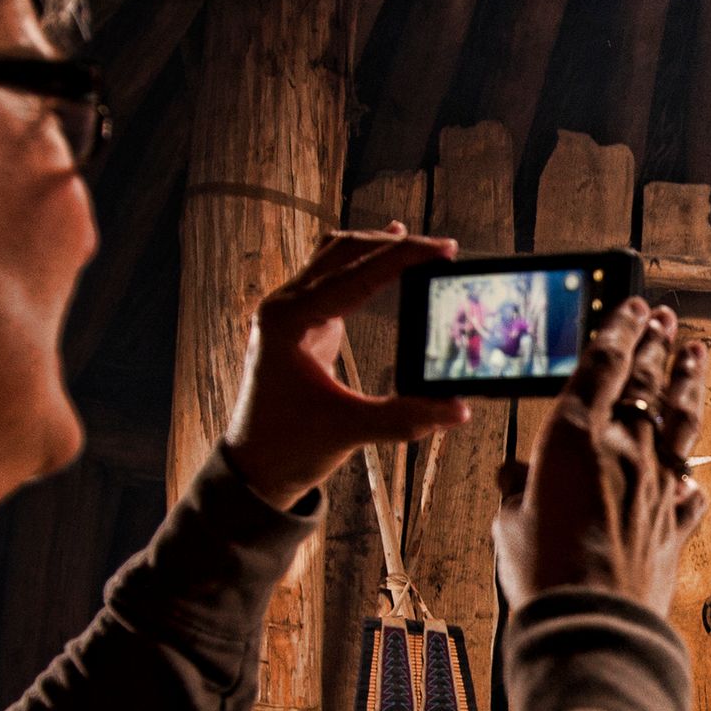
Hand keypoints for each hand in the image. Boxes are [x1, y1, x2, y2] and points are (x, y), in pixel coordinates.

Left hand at [221, 229, 469, 511]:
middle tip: (441, 249)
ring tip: (417, 245)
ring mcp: (288, 310)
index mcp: (289, 322)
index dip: (405, 258)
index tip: (444, 249)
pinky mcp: (299, 322)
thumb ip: (405, 418)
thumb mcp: (350, 430)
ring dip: (375, 248)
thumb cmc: (288, 446)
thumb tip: (457, 409)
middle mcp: (284, 306)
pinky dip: (362, 264)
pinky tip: (387, 255)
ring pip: (336, 257)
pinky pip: (333, 277)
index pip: (358, 274)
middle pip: (344, 251)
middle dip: (393, 246)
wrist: (253, 466)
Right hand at [493, 299, 706, 614]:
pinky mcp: (673, 523)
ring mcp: (656, 484)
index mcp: (574, 436)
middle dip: (658, 344)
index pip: (603, 363)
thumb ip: (515, 491)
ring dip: (689, 381)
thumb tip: (516, 480)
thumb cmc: (542, 573)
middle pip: (648, 382)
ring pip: (680, 420)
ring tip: (697, 352)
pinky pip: (688, 487)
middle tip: (667, 319)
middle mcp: (624, 449)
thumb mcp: (508, 522)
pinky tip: (690, 467)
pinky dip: (688, 472)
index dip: (620, 328)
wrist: (593, 624)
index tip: (633, 305)